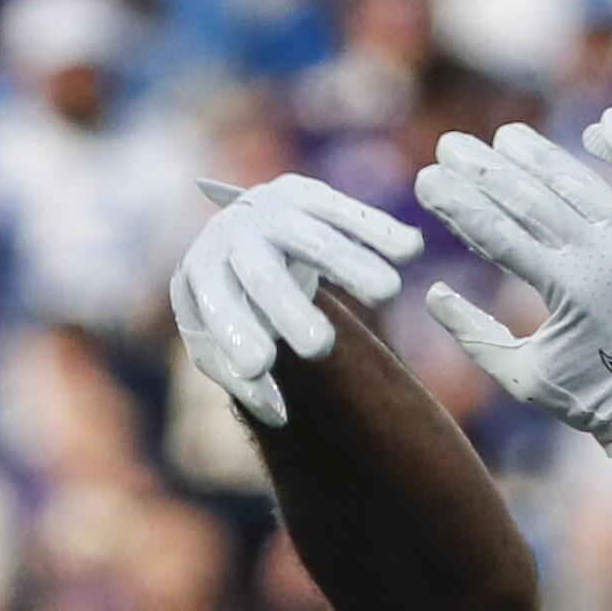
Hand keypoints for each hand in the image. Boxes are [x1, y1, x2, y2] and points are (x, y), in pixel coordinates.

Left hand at [170, 175, 423, 425]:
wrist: (237, 231)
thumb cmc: (232, 304)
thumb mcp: (222, 342)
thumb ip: (245, 380)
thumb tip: (278, 416)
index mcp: (201, 275)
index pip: (215, 307)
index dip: (236, 335)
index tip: (260, 366)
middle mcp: (230, 236)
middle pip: (261, 276)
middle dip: (290, 310)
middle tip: (319, 349)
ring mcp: (268, 210)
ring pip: (312, 240)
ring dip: (351, 264)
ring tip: (387, 293)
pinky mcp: (305, 194)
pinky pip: (343, 211)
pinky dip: (378, 228)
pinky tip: (410, 248)